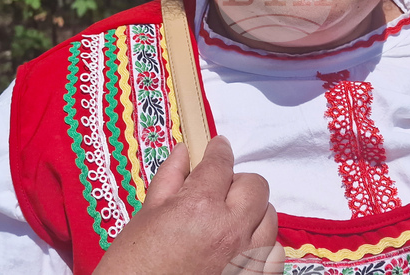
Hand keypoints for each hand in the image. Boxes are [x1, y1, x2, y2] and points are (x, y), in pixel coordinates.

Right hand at [93, 136, 284, 274]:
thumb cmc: (134, 265)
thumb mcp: (145, 216)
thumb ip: (169, 179)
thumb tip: (183, 152)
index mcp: (200, 206)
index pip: (221, 163)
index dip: (219, 150)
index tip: (218, 146)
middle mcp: (230, 229)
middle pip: (255, 186)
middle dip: (237, 182)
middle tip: (218, 190)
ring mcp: (245, 257)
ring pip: (269, 217)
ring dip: (252, 212)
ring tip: (229, 220)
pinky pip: (275, 254)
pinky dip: (263, 245)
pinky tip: (243, 246)